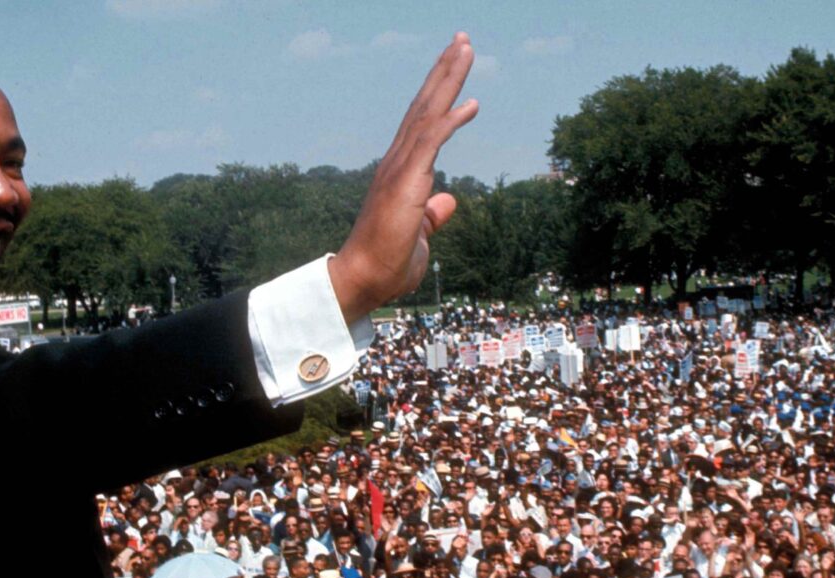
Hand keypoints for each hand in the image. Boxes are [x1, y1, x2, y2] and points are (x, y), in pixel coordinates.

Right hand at [329, 33, 478, 322]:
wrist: (363, 281)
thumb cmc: (386, 264)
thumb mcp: (419, 234)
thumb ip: (432, 214)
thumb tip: (448, 199)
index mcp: (400, 171)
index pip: (423, 122)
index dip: (440, 91)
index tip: (455, 64)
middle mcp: (396, 162)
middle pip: (424, 105)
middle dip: (444, 71)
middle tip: (462, 38)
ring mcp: (398, 170)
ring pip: (427, 114)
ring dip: (447, 80)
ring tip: (464, 48)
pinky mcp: (404, 183)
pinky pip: (430, 143)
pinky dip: (450, 121)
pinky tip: (471, 103)